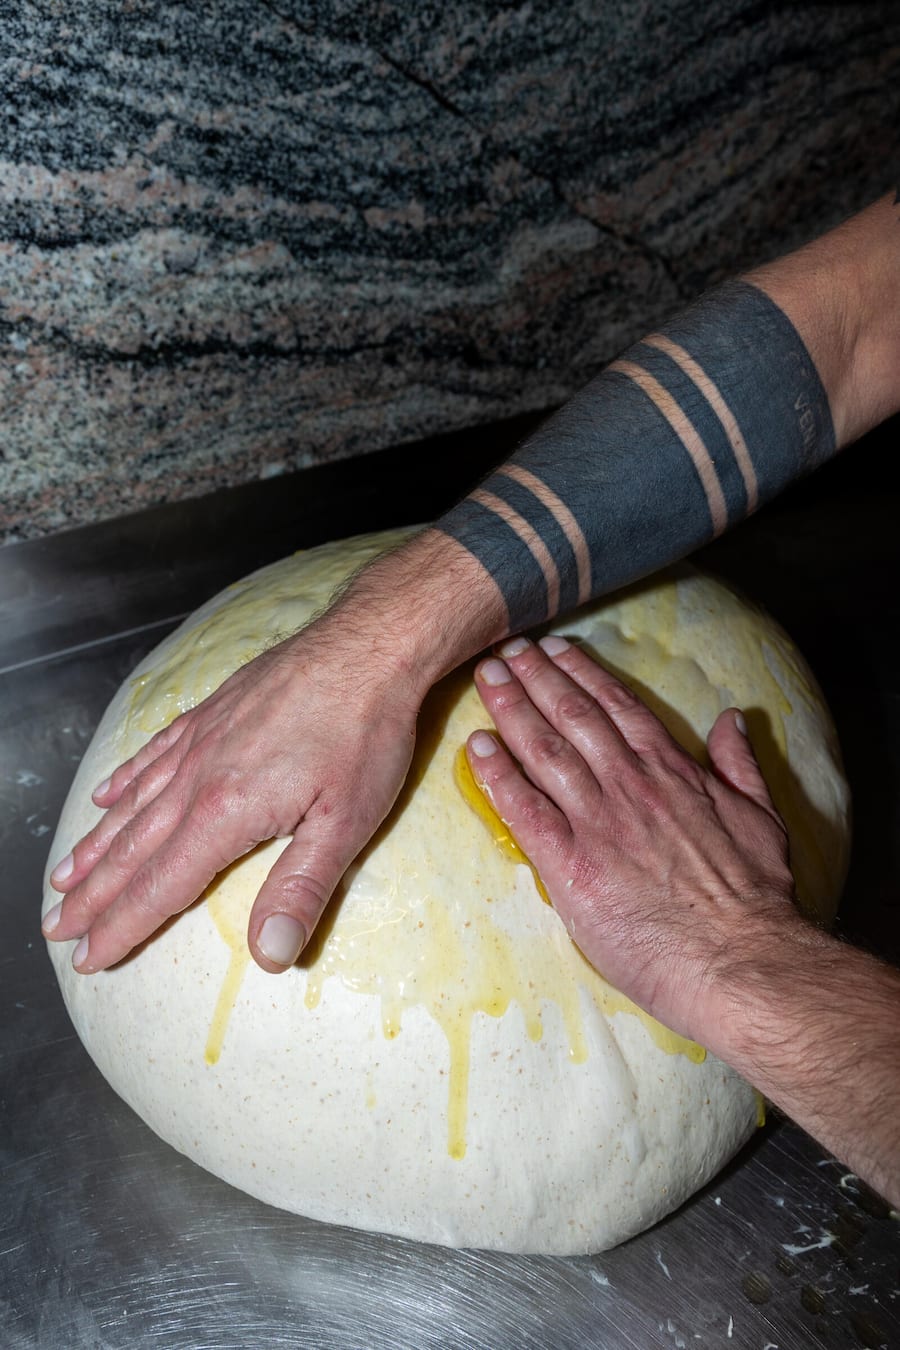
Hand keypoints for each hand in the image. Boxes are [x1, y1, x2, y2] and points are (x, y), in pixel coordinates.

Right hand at [43, 615, 420, 973]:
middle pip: (132, 849)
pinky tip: (106, 795)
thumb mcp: (347, 822)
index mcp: (225, 812)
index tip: (88, 957)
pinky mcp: (211, 711)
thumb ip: (302, 889)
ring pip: (134, 803)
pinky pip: (153, 753)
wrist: (366, 646)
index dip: (122, 927)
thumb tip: (271, 956)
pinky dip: (125, 779)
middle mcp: (197, 777)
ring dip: (96, 845)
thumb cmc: (364, 735)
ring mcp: (200, 740)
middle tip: (58, 927)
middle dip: (93, 895)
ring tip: (65, 876)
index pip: (160, 886)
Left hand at [466, 633, 797, 1042]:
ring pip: (544, 750)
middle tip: (504, 649)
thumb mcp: (762, 818)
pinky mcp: (571, 865)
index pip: (617, 706)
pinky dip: (498, 776)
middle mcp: (628, 785)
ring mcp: (597, 822)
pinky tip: (476, 748)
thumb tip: (731, 720)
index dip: (581, 673)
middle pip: (572, 716)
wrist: (738, 959)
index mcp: (671, 771)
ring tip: (487, 677)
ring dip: (511, 709)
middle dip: (535, 677)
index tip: (554, 648)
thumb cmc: (754, 897)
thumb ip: (740, 764)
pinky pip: (525, 810)